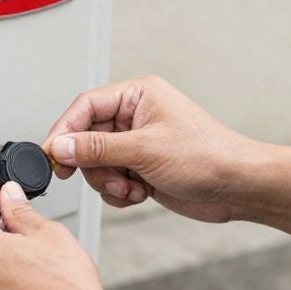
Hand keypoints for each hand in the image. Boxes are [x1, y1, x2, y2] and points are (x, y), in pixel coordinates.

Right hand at [42, 75, 262, 222]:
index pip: (85, 106)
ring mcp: (139, 143)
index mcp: (138, 96)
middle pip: (87, 138)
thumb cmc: (208, 156)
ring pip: (98, 163)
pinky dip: (121, 191)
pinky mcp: (143, 167)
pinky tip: (141, 193)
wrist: (239, 187)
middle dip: (94, 165)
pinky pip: (112, 179)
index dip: (65, 131)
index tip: (51, 155)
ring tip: (132, 187)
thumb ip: (96, 148)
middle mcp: (136, 116)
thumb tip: (60, 147)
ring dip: (109, 181)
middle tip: (105, 178)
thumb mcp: (144, 150)